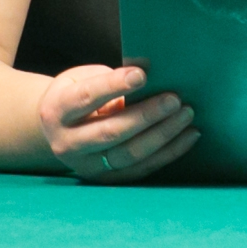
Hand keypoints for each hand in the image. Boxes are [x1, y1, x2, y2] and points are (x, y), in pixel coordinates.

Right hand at [37, 63, 199, 181]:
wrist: (59, 129)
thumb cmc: (77, 93)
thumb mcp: (83, 77)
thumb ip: (110, 76)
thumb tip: (149, 68)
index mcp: (57, 111)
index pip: (86, 98)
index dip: (114, 86)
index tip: (142, 75)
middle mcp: (67, 143)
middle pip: (111, 131)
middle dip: (146, 115)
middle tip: (175, 99)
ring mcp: (87, 165)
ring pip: (129, 154)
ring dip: (162, 135)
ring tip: (186, 114)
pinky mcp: (107, 179)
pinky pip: (142, 169)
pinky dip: (169, 152)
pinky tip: (189, 135)